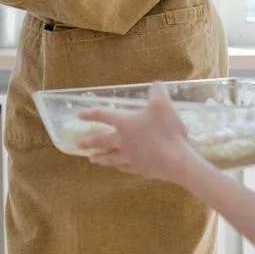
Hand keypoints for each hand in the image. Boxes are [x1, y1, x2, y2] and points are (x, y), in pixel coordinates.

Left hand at [75, 81, 203, 184]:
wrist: (176, 161)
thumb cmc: (167, 131)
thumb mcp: (163, 105)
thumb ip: (158, 92)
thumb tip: (156, 84)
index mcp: (125, 123)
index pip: (103, 115)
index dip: (90, 113)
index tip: (79, 115)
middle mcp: (123, 140)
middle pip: (101, 140)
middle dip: (88, 141)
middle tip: (78, 144)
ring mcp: (129, 157)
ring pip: (109, 157)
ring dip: (99, 157)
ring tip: (91, 159)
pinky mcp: (139, 169)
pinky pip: (124, 167)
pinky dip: (118, 166)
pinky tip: (117, 167)